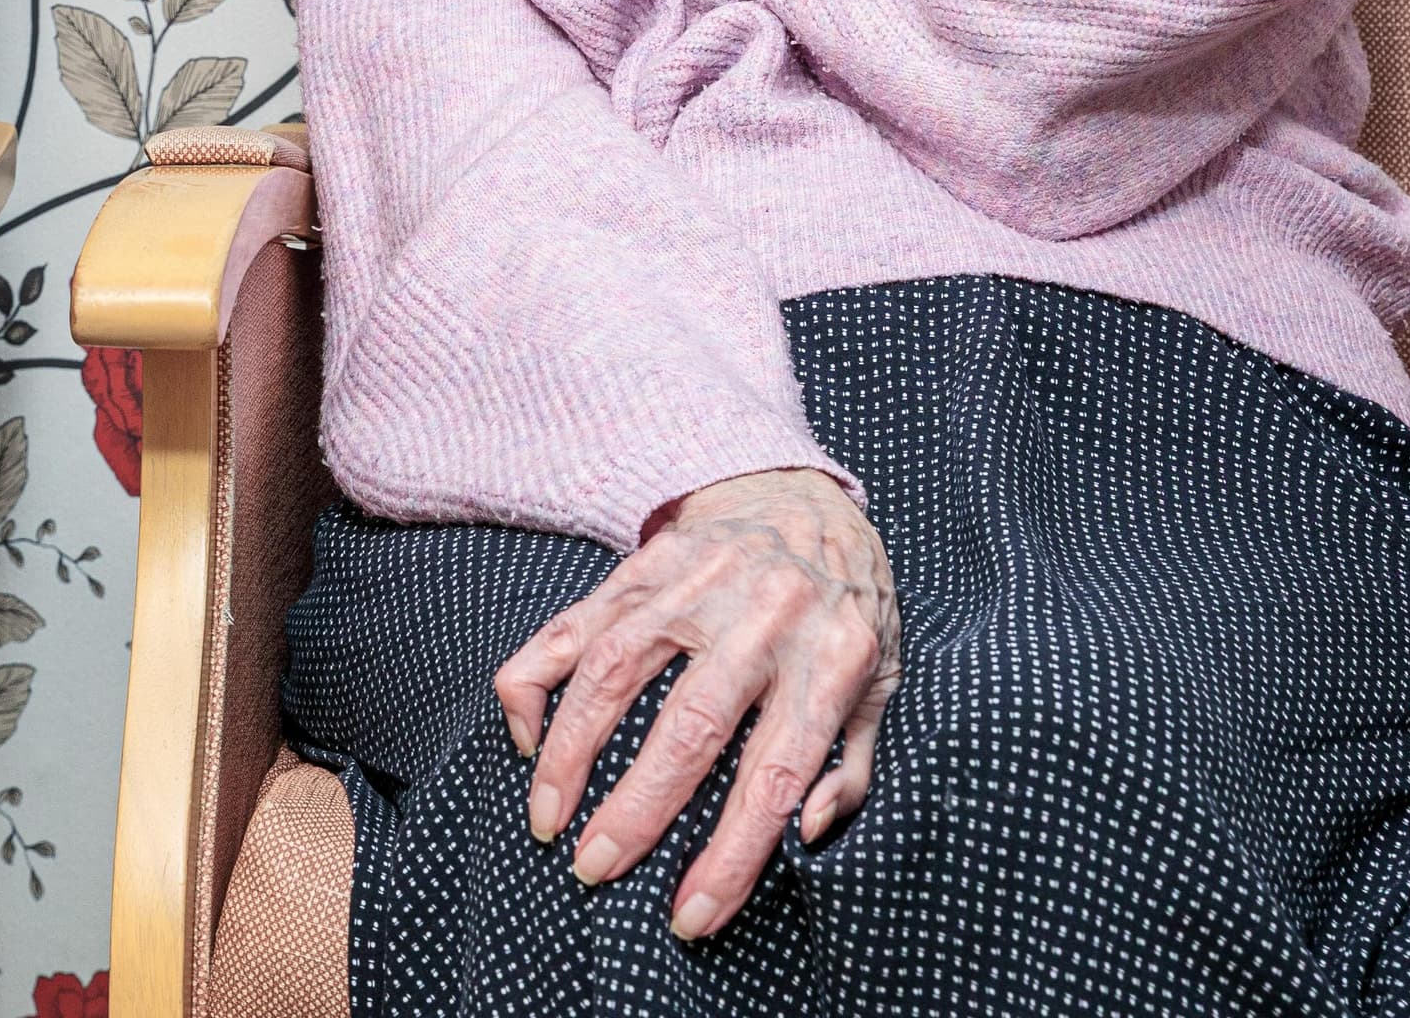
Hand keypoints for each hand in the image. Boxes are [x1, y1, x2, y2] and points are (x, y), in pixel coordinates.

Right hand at [494, 468, 898, 936]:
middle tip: (596, 869)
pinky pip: (573, 622)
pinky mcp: (642, 564)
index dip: (731, 855)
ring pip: (616, 671)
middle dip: (636, 810)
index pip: (774, 776)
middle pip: (689, 728)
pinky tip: (526, 735)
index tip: (690, 915)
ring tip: (548, 818)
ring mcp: (694, 585)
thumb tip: (805, 831)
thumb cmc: (845, 610)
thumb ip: (851, 766)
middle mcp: (760, 618)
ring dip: (571, 751)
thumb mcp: (882, 685)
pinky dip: (537, 678)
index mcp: (829, 659)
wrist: (803, 494)